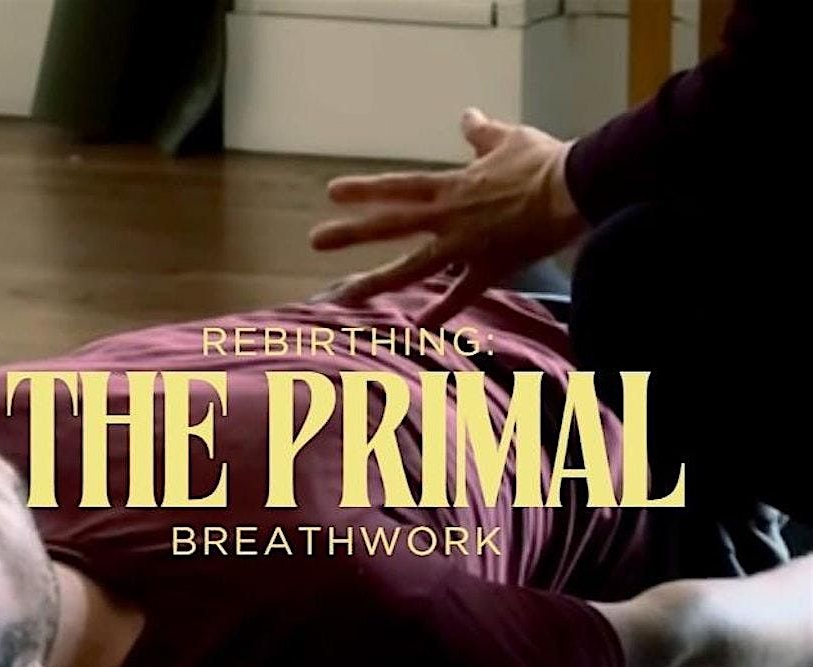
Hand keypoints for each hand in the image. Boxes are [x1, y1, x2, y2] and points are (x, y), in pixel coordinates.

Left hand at [310, 108, 586, 325]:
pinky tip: (419, 326)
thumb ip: (480, 133)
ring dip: (376, 280)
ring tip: (345, 293)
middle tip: (316, 240)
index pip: (399, 187)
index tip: (332, 193)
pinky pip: (460, 294)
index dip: (365, 189)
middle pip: (391, 226)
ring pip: (412, 267)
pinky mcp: (489, 269)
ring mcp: (465, 246)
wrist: (576, 188)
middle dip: (351, 233)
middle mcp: (448, 218)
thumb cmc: (543, 161)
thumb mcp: (507, 138)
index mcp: (451, 186)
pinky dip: (441, 311)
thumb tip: (467, 116)